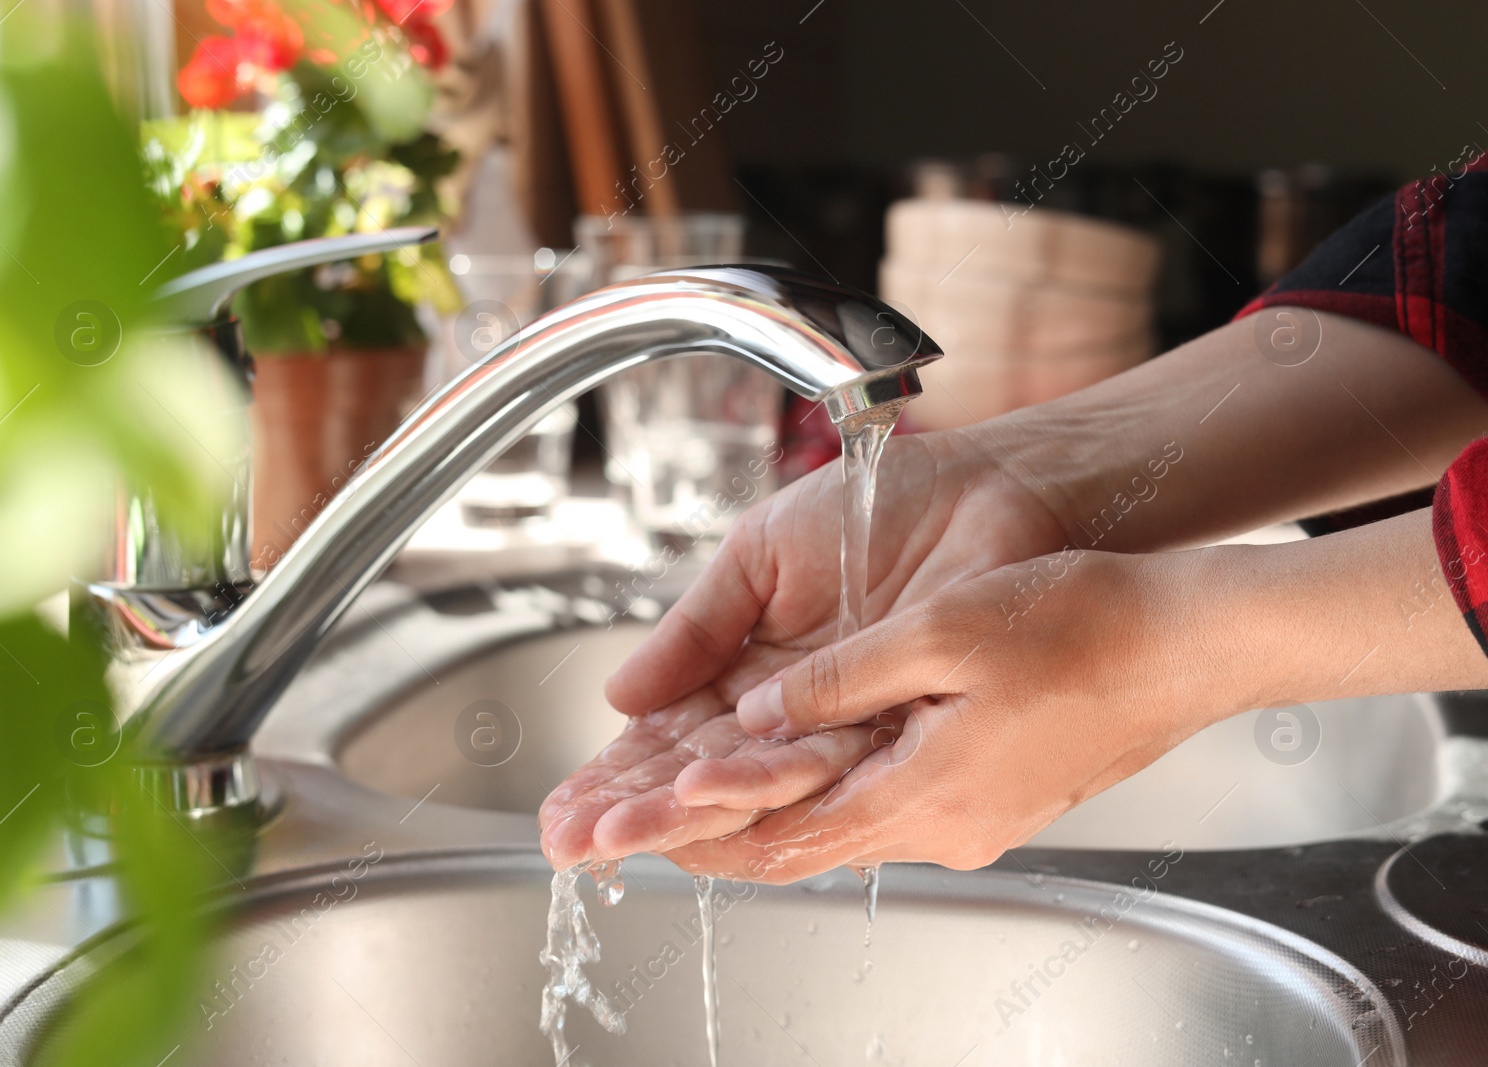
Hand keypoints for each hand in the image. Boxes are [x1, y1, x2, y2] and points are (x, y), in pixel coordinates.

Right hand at [539, 428, 1069, 868]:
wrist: (985, 489)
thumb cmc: (883, 506)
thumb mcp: (761, 556)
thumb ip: (696, 627)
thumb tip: (620, 695)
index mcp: (751, 673)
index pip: (671, 741)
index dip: (616, 776)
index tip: (563, 810)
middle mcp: (791, 715)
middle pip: (699, 778)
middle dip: (630, 811)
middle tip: (568, 841)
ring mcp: (840, 728)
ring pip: (749, 786)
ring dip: (678, 812)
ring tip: (615, 833)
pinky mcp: (894, 731)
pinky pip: (819, 768)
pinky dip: (755, 784)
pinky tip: (696, 797)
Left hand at [657, 549, 1231, 881]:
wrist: (1189, 643)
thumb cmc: (1084, 625)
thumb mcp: (940, 633)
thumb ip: (837, 682)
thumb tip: (756, 716)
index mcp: (925, 795)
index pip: (784, 839)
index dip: (704, 835)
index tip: (640, 831)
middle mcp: (946, 827)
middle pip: (805, 845)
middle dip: (719, 834)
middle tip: (645, 825)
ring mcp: (974, 819)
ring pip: (844, 827)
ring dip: (769, 814)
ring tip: (700, 795)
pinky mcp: (993, 797)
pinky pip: (888, 806)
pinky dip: (827, 794)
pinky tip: (800, 771)